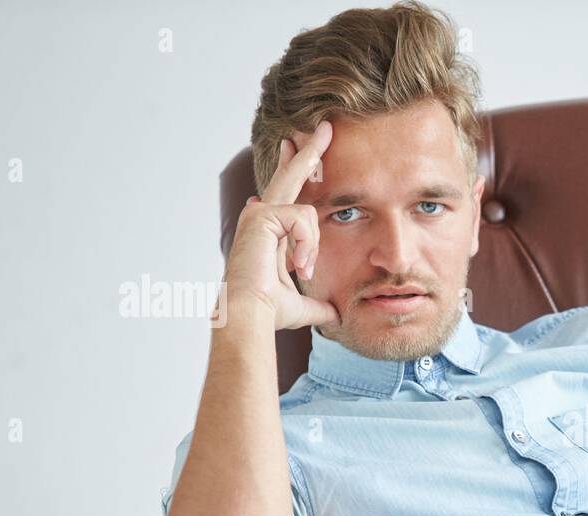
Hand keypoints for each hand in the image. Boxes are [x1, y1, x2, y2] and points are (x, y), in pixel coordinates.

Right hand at [221, 119, 339, 331]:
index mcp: (268, 232)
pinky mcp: (262, 214)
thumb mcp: (302, 306)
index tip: (295, 146)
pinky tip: (297, 264)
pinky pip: (304, 220)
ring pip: (308, 212)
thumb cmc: (268, 311)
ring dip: (312, 248)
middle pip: (290, 176)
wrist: (252, 315)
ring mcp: (258, 213)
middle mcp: (260, 216)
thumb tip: (336, 316)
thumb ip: (319, 306)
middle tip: (327, 127)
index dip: (294, 168)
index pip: (284, 192)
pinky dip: (307, 246)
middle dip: (310, 152)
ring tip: (302, 270)